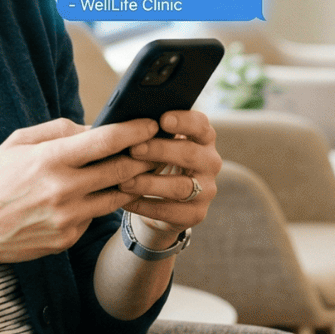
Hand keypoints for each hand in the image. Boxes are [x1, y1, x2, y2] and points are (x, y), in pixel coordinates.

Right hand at [0, 117, 159, 268]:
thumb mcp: (17, 142)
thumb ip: (58, 129)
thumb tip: (94, 127)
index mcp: (50, 159)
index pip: (106, 140)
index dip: (135, 130)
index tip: (152, 124)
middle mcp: (63, 189)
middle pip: (122, 169)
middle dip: (144, 156)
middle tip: (157, 147)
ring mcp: (67, 217)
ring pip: (116, 196)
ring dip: (131, 182)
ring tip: (138, 170)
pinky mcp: (67, 238)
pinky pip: (95, 216)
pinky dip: (99, 204)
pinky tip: (97, 195)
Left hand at [115, 110, 220, 242]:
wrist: (165, 199)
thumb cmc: (158, 160)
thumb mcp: (159, 142)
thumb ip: (152, 131)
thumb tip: (126, 121)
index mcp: (203, 138)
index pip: (201, 125)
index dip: (184, 121)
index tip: (162, 119)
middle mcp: (210, 162)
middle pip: (190, 154)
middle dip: (160, 151)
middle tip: (134, 149)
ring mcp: (207, 190)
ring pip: (181, 187)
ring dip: (150, 183)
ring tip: (124, 181)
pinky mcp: (197, 214)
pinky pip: (170, 211)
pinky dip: (145, 205)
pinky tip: (125, 201)